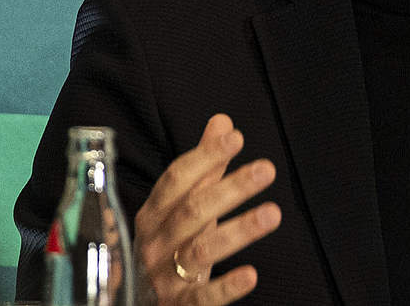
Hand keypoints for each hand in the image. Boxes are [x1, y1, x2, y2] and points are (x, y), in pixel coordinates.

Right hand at [135, 114, 281, 304]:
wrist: (136, 304)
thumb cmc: (169, 247)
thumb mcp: (182, 206)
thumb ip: (203, 167)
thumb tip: (223, 122)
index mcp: (153, 214)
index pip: (176, 180)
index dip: (205, 157)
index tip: (236, 137)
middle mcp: (154, 243)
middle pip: (191, 211)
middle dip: (230, 188)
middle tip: (266, 169)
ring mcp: (163, 277)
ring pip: (200, 251)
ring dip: (238, 230)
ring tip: (273, 213)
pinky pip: (201, 298)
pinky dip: (226, 287)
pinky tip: (251, 275)